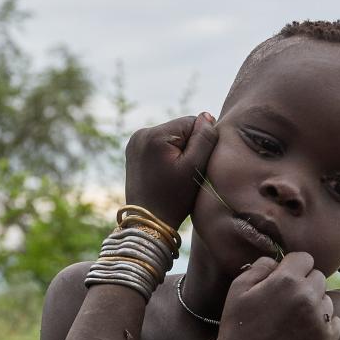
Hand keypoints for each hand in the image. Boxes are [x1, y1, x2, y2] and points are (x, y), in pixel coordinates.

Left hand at [125, 113, 218, 230]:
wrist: (148, 223)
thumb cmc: (174, 199)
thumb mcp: (195, 168)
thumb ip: (205, 138)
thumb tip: (206, 116)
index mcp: (155, 134)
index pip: (192, 123)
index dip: (200, 144)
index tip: (193, 167)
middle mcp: (141, 133)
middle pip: (180, 130)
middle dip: (187, 148)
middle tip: (183, 175)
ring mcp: (134, 142)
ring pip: (171, 138)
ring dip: (178, 153)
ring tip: (174, 177)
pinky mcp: (133, 152)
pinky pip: (159, 146)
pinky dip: (166, 157)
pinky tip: (165, 175)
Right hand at [206, 253, 339, 339]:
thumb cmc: (237, 326)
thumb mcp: (238, 288)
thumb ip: (261, 266)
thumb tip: (278, 261)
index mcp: (287, 280)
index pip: (305, 258)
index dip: (293, 267)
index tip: (284, 279)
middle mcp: (308, 297)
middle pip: (318, 277)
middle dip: (305, 284)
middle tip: (286, 301)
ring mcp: (319, 321)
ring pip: (327, 300)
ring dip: (314, 305)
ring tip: (292, 319)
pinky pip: (334, 322)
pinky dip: (322, 325)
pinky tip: (302, 332)